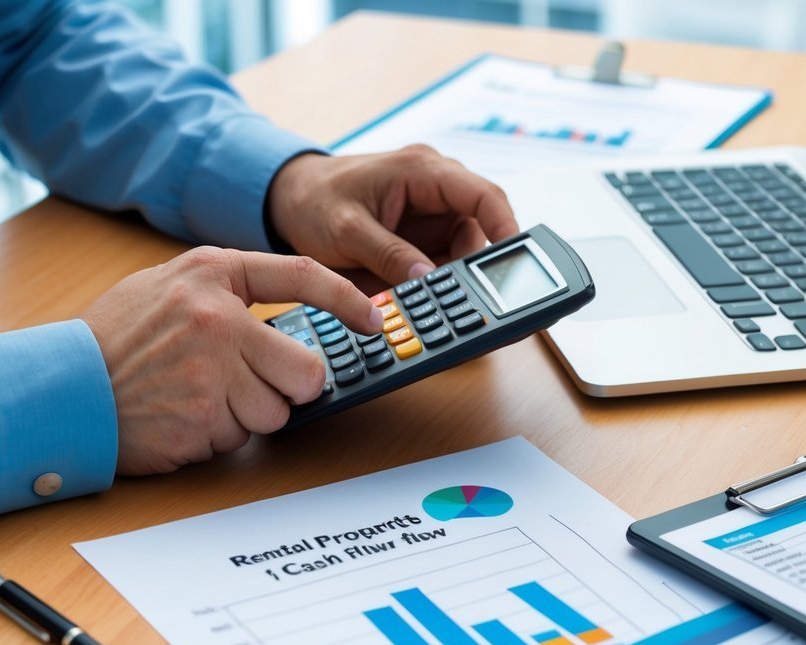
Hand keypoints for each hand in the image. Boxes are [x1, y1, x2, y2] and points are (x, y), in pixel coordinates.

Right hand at [80, 247, 382, 474]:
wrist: (58, 389)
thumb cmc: (113, 341)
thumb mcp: (165, 289)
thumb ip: (224, 295)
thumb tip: (286, 325)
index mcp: (210, 274)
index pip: (300, 273)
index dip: (346, 299)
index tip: (374, 319)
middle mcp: (217, 318)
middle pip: (306, 369)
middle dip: (289, 387)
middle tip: (252, 385)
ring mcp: (211, 370)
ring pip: (276, 411)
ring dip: (247, 415)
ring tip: (198, 398)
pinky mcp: (202, 418)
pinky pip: (240, 438)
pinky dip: (217, 436)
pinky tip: (182, 418)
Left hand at [266, 145, 519, 283]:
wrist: (291, 201)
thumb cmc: (315, 200)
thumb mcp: (346, 228)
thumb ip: (387, 253)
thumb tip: (427, 279)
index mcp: (423, 172)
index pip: (483, 196)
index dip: (507, 228)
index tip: (515, 263)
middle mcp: (437, 191)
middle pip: (480, 233)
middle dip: (477, 270)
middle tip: (472, 305)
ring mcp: (432, 218)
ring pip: (464, 256)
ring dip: (457, 284)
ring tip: (444, 311)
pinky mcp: (423, 242)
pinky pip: (444, 267)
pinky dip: (440, 288)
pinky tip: (430, 306)